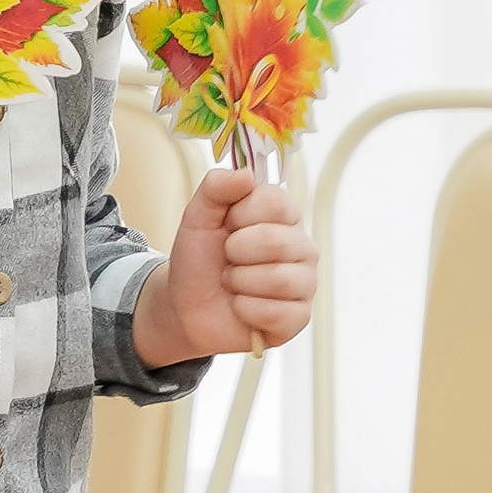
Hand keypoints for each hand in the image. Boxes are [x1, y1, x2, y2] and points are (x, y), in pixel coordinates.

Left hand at [136, 169, 317, 366]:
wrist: (186, 306)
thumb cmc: (199, 258)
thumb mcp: (198, 216)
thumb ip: (216, 188)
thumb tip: (246, 175)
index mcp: (283, 215)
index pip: (275, 202)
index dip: (240, 215)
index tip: (227, 226)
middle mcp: (301, 246)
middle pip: (276, 242)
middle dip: (235, 252)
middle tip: (227, 258)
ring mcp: (305, 282)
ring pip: (278, 279)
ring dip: (239, 282)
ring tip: (233, 282)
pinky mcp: (299, 317)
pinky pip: (275, 313)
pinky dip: (244, 310)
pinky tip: (240, 306)